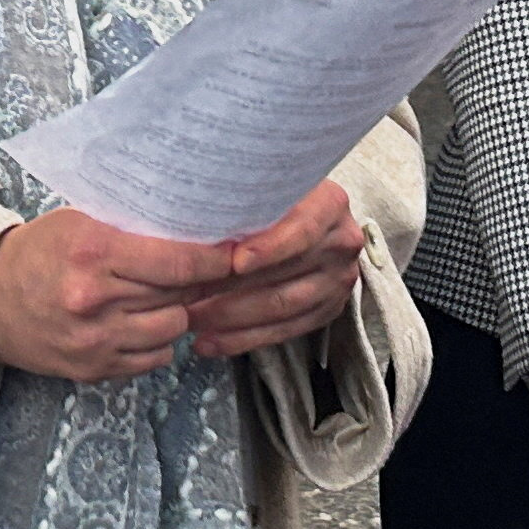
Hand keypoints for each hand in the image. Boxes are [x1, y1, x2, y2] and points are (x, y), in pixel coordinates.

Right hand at [0, 210, 232, 381]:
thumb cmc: (41, 253)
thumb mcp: (80, 222)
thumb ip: (131, 227)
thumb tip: (196, 228)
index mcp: (94, 252)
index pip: (178, 261)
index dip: (214, 259)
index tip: (232, 254)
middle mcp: (96, 298)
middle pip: (179, 294)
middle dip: (196, 283)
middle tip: (202, 271)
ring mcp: (95, 338)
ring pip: (173, 328)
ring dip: (175, 313)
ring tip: (160, 297)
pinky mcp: (94, 368)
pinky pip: (154, 358)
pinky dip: (155, 341)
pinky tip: (139, 322)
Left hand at [185, 185, 369, 358]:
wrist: (301, 216)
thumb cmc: (264, 196)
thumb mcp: (258, 186)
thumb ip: (239, 199)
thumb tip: (190, 215)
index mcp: (329, 204)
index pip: (302, 230)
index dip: (269, 248)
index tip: (234, 262)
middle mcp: (341, 242)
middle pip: (285, 273)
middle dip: (231, 289)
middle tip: (187, 297)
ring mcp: (338, 279)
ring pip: (282, 308)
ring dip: (231, 320)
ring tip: (191, 322)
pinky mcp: (328, 308)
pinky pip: (285, 332)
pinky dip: (243, 339)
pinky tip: (210, 342)